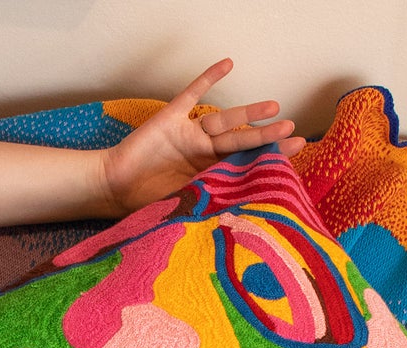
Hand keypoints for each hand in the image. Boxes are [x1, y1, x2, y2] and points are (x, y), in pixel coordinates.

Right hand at [101, 58, 302, 215]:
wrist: (112, 188)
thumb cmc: (142, 204)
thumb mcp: (180, 210)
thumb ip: (205, 207)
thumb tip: (236, 224)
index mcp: (207, 176)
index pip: (243, 165)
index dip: (267, 158)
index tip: (294, 154)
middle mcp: (202, 154)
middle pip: (241, 142)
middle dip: (266, 137)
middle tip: (292, 129)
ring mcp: (188, 135)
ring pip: (224, 120)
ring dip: (248, 112)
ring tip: (273, 106)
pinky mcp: (171, 119)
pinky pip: (193, 94)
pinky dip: (209, 78)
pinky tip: (228, 64)